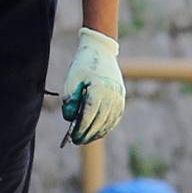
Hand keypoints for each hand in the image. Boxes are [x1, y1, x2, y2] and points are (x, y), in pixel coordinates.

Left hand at [61, 27, 124, 144]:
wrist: (100, 51)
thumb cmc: (82, 66)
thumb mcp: (71, 81)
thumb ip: (70, 101)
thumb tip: (71, 119)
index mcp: (99, 88)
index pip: (90, 114)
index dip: (81, 128)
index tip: (73, 137)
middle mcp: (112, 94)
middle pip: (100, 120)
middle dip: (88, 133)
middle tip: (77, 141)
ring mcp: (119, 96)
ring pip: (109, 121)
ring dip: (98, 132)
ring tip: (85, 139)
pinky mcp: (121, 98)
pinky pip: (115, 117)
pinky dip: (107, 126)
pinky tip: (97, 132)